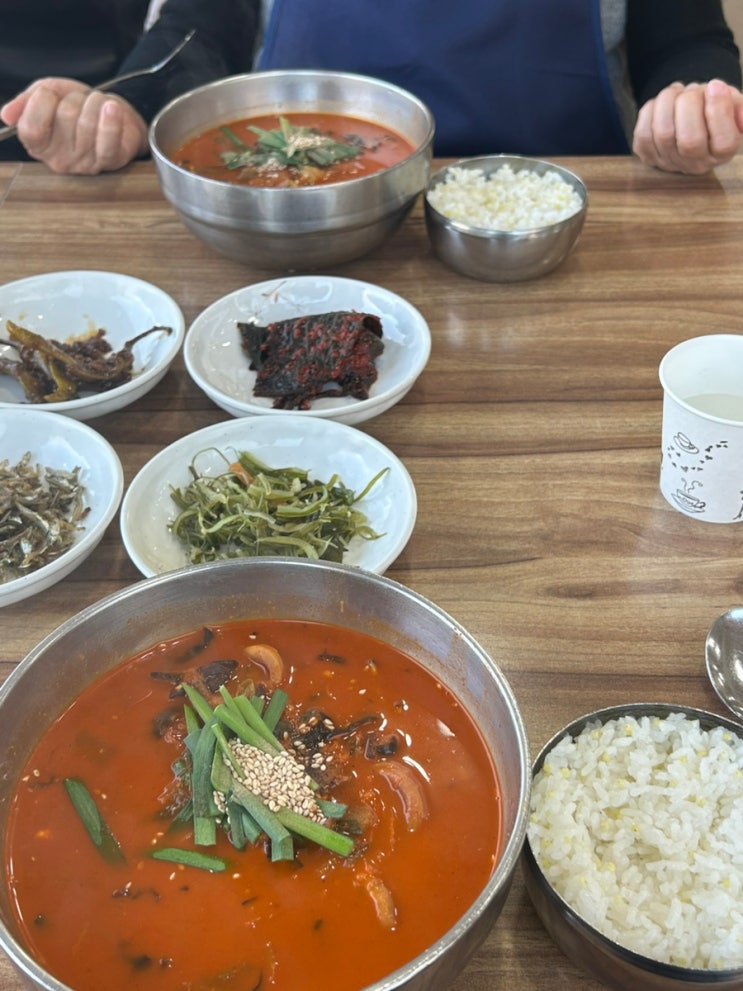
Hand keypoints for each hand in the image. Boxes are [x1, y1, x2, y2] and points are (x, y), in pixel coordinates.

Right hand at [0, 78, 148, 174]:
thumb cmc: (78, 105)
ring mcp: (85, 164)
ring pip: (87, 121)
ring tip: (97, 105)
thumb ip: (25, 102)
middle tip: (81, 102)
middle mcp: (59, 160)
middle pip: (65, 116)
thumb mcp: (47, 95)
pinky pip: (108, 141)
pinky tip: (111, 108)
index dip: (42, 101)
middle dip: (75, 98)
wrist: (112, 112)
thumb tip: (6, 116)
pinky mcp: (109, 161)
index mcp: (38, 145)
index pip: (31, 127)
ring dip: (94, 102)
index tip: (51, 94)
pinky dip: (110, 121)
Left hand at [632, 79, 742, 174]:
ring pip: (663, 133)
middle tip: (693, 90)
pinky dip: (651, 111)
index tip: (715, 85)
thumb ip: (737, 105)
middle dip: (690, 104)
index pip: (724, 143)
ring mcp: (670, 163)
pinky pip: (643, 134)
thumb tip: (729, 104)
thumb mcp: (733, 103)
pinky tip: (661, 105)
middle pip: (690, 140)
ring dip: (669, 102)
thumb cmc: (712, 108)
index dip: (719, 111)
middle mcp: (697, 164)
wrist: (689, 117)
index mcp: (723, 152)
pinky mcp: (648, 157)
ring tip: (677, 92)